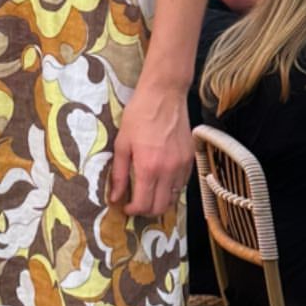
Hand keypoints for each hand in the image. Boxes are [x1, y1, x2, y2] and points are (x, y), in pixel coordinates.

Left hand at [110, 81, 192, 216]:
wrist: (164, 94)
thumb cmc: (139, 116)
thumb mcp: (122, 144)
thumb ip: (119, 174)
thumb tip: (115, 197)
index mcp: (149, 167)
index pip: (144, 204)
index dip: (133, 211)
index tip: (126, 207)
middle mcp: (169, 170)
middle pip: (161, 207)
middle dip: (146, 211)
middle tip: (136, 204)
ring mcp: (183, 165)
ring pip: (174, 197)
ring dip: (160, 201)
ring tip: (148, 193)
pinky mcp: (191, 158)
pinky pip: (182, 184)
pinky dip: (171, 188)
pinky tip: (161, 181)